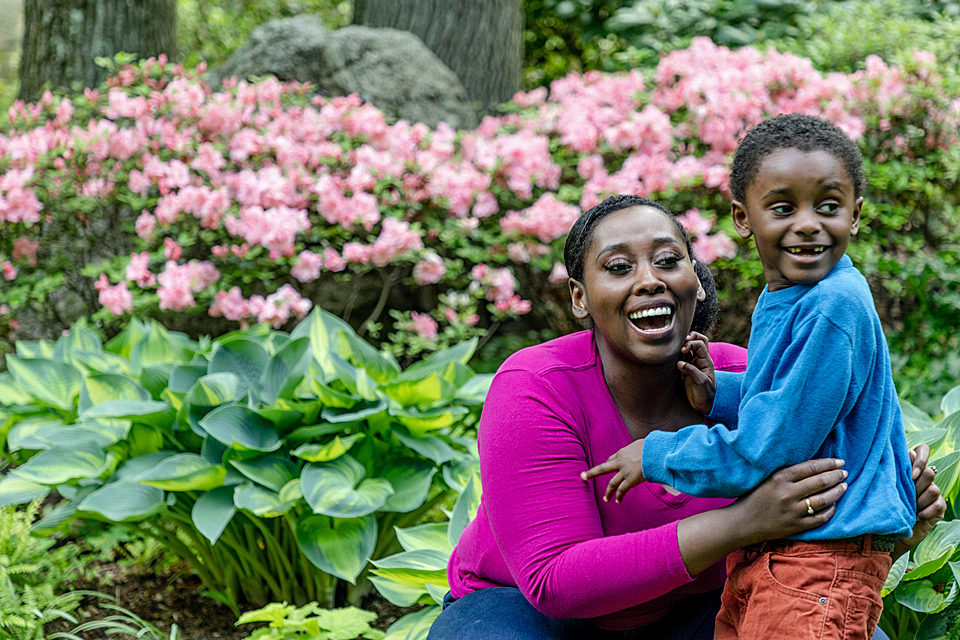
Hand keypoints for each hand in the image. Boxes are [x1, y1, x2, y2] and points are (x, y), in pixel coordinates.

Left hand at [581, 439, 645, 503]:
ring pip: (612, 484)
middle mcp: (620, 462)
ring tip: (605, 499)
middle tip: (582, 476)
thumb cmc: (651, 447)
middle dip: (591, 473)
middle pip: (602, 468)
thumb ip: (638, 450)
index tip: (608, 467)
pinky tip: (618, 501)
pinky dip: (619, 496)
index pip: (611, 459)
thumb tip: (644, 451)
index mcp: (622, 453)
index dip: (609, 464)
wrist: (655, 452)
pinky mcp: (630, 480)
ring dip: (608, 492)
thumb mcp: (640, 445)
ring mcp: (624, 472)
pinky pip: (622, 490)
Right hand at [678, 332, 715, 414]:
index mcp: (706, 361)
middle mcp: (700, 360)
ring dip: (682, 345)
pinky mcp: (686, 370)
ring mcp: (693, 364)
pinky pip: (682, 357)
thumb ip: (692, 371)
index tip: (682, 350)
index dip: (691, 343)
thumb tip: (680, 363)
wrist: (704, 405)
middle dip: (690, 337)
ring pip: (689, 347)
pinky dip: (677, 354)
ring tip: (674, 348)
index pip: (700, 344)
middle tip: (680, 342)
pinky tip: (671, 357)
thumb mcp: (701, 383)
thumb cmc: (706, 394)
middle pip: (698, 340)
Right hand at [727, 459, 847, 546]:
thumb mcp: (767, 479)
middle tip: (844, 473)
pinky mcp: (796, 526)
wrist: (742, 522)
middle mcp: (788, 493)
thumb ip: (788, 473)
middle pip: (820, 482)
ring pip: (824, 500)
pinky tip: (833, 505)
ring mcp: (793, 511)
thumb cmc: (754, 497)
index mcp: (780, 478)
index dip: (828, 463)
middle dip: (836, 476)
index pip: (811, 467)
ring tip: (844, 487)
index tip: (839, 461)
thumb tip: (815, 467)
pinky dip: (830, 511)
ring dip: (837, 492)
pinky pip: (820, 518)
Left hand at [893, 444, 946, 557]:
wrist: (889, 531)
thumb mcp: (884, 485)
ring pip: (934, 488)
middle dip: (916, 485)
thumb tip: (908, 452)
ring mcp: (932, 493)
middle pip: (929, 472)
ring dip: (919, 500)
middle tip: (906, 495)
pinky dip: (927, 511)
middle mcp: (923, 478)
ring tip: (909, 508)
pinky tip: (917, 515)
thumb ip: (894, 470)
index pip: (923, 450)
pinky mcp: (938, 508)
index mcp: (909, 468)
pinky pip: (939, 504)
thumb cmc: (882, 504)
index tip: (909, 474)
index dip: (920, 459)